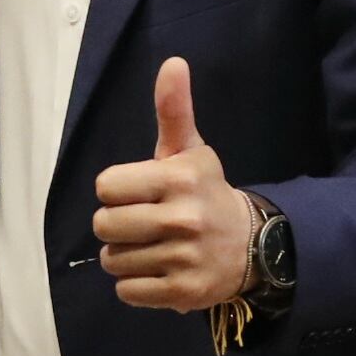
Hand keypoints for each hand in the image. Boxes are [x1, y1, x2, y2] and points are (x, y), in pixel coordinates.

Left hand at [91, 58, 262, 310]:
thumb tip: (172, 63)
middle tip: (143, 223)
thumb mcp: (189, 151)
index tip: (139, 192)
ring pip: (113, 261)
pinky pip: (127, 291)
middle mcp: (182, 219)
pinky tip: (159, 270)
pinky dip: (135, 285)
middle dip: (116, 226)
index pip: (105, 187)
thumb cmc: (205, 192)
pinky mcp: (183, 293)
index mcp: (177, 179)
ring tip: (152, 247)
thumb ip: (174, 110)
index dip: (116, 191)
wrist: (252, 247)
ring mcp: (183, 259)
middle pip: (104, 226)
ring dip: (125, 257)